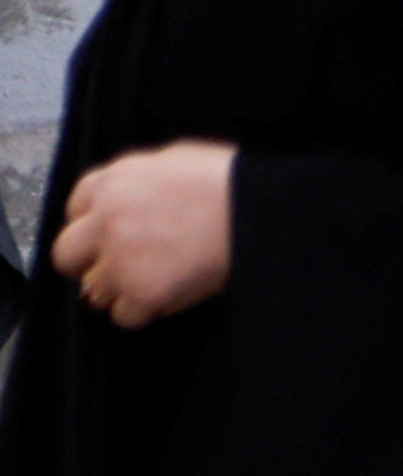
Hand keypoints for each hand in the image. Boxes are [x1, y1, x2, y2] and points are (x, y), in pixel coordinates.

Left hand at [51, 140, 236, 328]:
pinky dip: (145, 309)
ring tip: (158, 274)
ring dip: (121, 287)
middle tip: (118, 262)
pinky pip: (124, 315)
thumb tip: (121, 201)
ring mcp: (122, 259)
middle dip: (89, 260)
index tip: (106, 232)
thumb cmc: (230, 182)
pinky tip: (171, 289)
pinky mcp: (142, 292)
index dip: (93, 222)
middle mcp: (108, 219)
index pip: (75, 207)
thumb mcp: (176, 160)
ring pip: (94, 289)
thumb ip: (136, 181)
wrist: (261, 211)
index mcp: (117, 180)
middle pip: (67, 253)